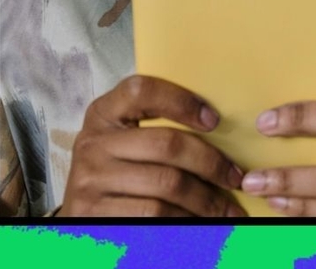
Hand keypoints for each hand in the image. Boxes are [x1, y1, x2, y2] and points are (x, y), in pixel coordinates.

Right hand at [60, 75, 247, 216]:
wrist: (80, 217)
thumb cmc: (114, 174)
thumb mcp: (123, 143)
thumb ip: (155, 128)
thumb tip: (218, 129)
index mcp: (103, 114)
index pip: (141, 91)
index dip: (181, 100)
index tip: (213, 120)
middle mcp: (93, 144)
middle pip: (167, 144)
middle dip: (211, 163)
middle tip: (235, 178)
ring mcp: (91, 181)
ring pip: (167, 185)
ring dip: (206, 199)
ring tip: (227, 208)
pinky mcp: (97, 214)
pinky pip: (156, 215)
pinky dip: (187, 220)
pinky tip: (201, 223)